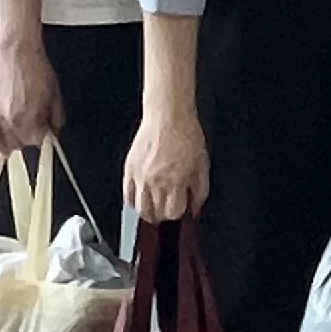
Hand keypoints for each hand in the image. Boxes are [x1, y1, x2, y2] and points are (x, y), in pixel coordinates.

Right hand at [0, 41, 63, 154]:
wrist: (18, 53)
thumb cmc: (36, 69)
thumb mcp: (55, 94)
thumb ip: (56, 117)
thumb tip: (55, 130)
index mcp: (31, 118)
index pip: (38, 141)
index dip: (44, 137)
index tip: (46, 131)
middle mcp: (13, 120)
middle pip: (22, 143)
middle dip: (31, 137)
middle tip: (36, 127)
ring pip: (6, 143)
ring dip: (15, 140)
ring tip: (22, 133)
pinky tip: (3, 147)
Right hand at [124, 106, 208, 222]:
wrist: (168, 116)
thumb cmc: (186, 135)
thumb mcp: (202, 165)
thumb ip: (200, 190)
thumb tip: (195, 208)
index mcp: (176, 181)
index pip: (173, 213)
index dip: (178, 213)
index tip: (180, 209)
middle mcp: (156, 182)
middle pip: (155, 214)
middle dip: (164, 215)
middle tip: (168, 208)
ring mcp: (140, 177)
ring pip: (139, 208)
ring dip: (148, 213)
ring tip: (155, 209)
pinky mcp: (129, 169)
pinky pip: (127, 195)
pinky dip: (133, 202)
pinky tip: (141, 200)